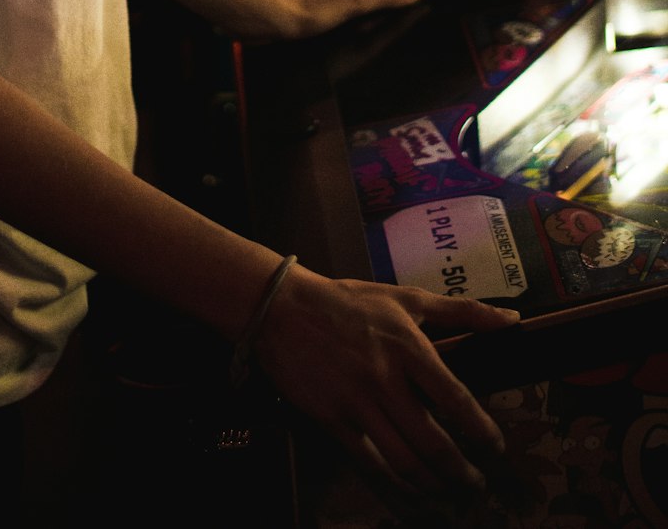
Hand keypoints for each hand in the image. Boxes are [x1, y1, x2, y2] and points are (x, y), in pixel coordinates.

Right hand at [255, 266, 516, 501]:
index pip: (456, 400)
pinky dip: (395, 490)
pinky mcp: (333, 421)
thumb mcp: (406, 298)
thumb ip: (462, 311)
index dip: (482, 433)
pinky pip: (370, 466)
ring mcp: (357, 403)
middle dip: (462, 473)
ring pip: (404, 462)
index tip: (496, 450)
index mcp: (408, 347)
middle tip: (477, 486)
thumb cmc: (347, 301)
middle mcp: (385, 379)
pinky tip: (411, 496)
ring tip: (450, 496)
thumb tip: (511, 320)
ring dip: (434, 487)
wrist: (283, 307)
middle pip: (433, 443)